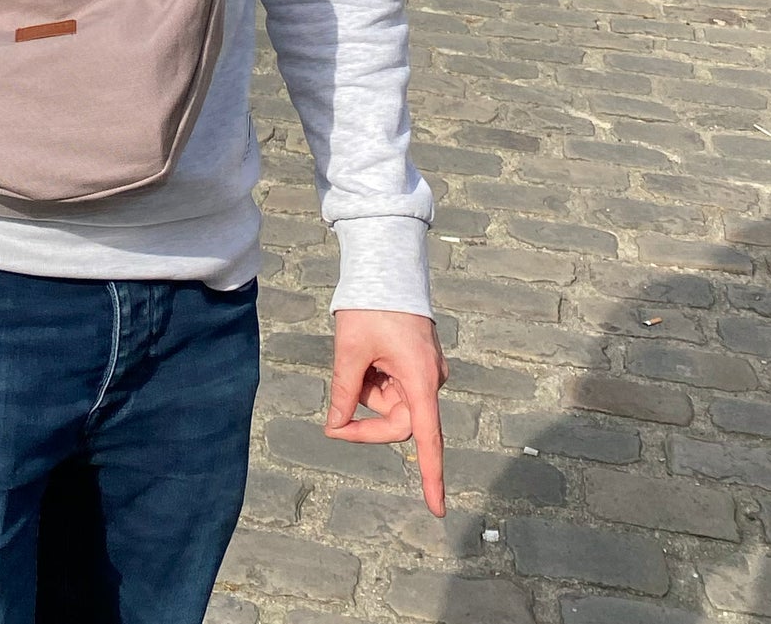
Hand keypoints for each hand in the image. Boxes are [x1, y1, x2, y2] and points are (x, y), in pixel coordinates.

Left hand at [325, 309, 448, 515]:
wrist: (386, 262)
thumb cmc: (370, 305)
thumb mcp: (349, 351)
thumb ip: (343, 392)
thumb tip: (334, 426)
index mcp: (420, 380)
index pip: (427, 439)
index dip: (431, 476)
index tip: (437, 508)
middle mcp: (429, 379)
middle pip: (399, 423)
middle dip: (366, 420)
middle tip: (334, 421)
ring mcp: (425, 370)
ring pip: (392, 403)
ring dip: (368, 392)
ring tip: (355, 358)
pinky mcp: (417, 362)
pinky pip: (393, 385)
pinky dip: (374, 379)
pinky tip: (365, 353)